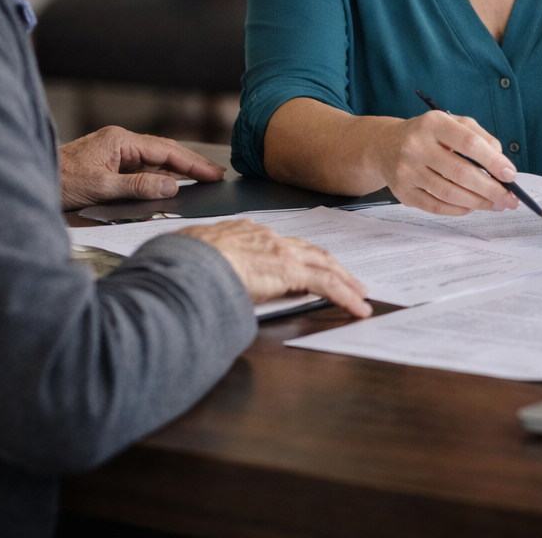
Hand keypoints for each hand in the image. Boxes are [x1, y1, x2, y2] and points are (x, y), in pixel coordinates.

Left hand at [59, 126, 224, 209]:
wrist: (29, 179)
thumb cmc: (58, 181)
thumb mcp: (101, 188)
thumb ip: (138, 187)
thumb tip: (171, 186)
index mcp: (120, 140)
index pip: (165, 150)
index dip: (192, 163)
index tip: (213, 173)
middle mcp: (119, 142)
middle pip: (164, 152)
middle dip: (191, 164)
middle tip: (216, 175)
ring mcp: (114, 153)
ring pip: (154, 161)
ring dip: (177, 171)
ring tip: (202, 180)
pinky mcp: (109, 164)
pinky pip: (141, 169)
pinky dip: (159, 177)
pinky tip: (171, 184)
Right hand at [178, 218, 371, 317]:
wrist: (188, 261)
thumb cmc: (182, 262)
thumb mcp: (197, 259)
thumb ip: (210, 266)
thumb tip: (203, 279)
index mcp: (245, 233)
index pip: (280, 244)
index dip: (298, 255)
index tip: (306, 264)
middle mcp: (268, 237)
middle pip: (310, 251)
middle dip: (331, 265)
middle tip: (349, 278)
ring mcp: (282, 251)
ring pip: (325, 265)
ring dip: (345, 281)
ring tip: (359, 294)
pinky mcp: (291, 269)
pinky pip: (327, 284)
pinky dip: (345, 296)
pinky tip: (357, 307)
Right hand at [373, 111, 519, 215]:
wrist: (384, 145)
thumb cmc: (428, 134)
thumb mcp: (452, 123)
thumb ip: (480, 136)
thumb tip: (501, 163)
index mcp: (433, 124)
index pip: (469, 143)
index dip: (493, 161)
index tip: (510, 175)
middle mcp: (416, 146)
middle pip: (460, 173)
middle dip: (491, 189)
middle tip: (510, 199)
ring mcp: (407, 171)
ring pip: (449, 193)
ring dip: (477, 202)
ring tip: (495, 205)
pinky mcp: (402, 192)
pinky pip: (435, 206)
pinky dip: (457, 209)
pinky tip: (471, 207)